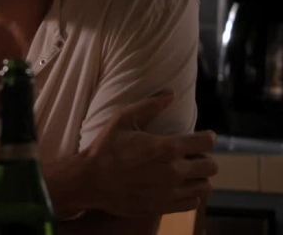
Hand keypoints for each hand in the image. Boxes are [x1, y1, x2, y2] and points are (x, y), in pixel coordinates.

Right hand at [81, 92, 217, 216]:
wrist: (90, 180)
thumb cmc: (105, 147)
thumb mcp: (123, 119)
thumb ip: (149, 105)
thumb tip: (171, 93)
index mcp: (166, 147)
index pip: (206, 142)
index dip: (208, 137)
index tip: (204, 137)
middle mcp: (173, 171)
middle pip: (211, 166)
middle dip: (205, 158)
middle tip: (193, 155)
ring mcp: (170, 191)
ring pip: (205, 187)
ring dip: (200, 178)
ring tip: (188, 172)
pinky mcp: (163, 207)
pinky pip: (192, 203)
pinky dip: (190, 195)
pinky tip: (178, 187)